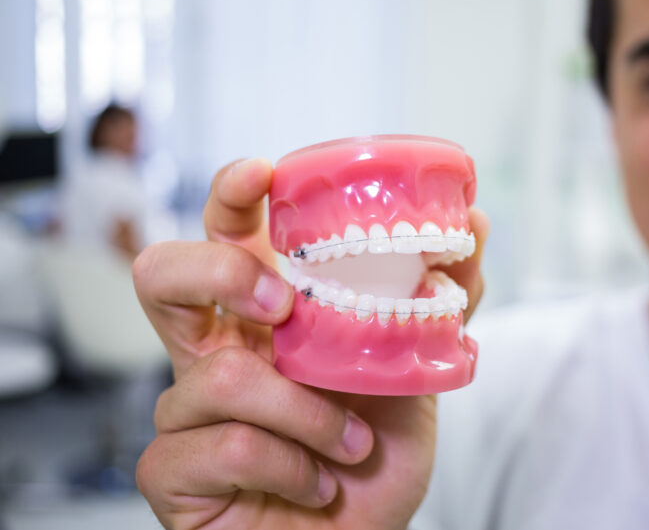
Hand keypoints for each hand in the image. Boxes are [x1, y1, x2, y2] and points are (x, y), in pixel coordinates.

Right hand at [133, 158, 488, 529]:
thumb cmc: (372, 447)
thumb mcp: (414, 366)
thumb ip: (440, 299)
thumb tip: (475, 226)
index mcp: (262, 316)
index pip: (224, 234)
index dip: (229, 194)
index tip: (264, 175)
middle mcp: (215, 351)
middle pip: (162, 274)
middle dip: (220, 273)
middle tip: (283, 305)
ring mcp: (186, 410)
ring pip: (221, 376)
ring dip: (307, 414)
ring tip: (349, 444)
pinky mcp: (173, 471)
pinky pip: (226, 446)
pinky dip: (292, 465)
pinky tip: (316, 483)